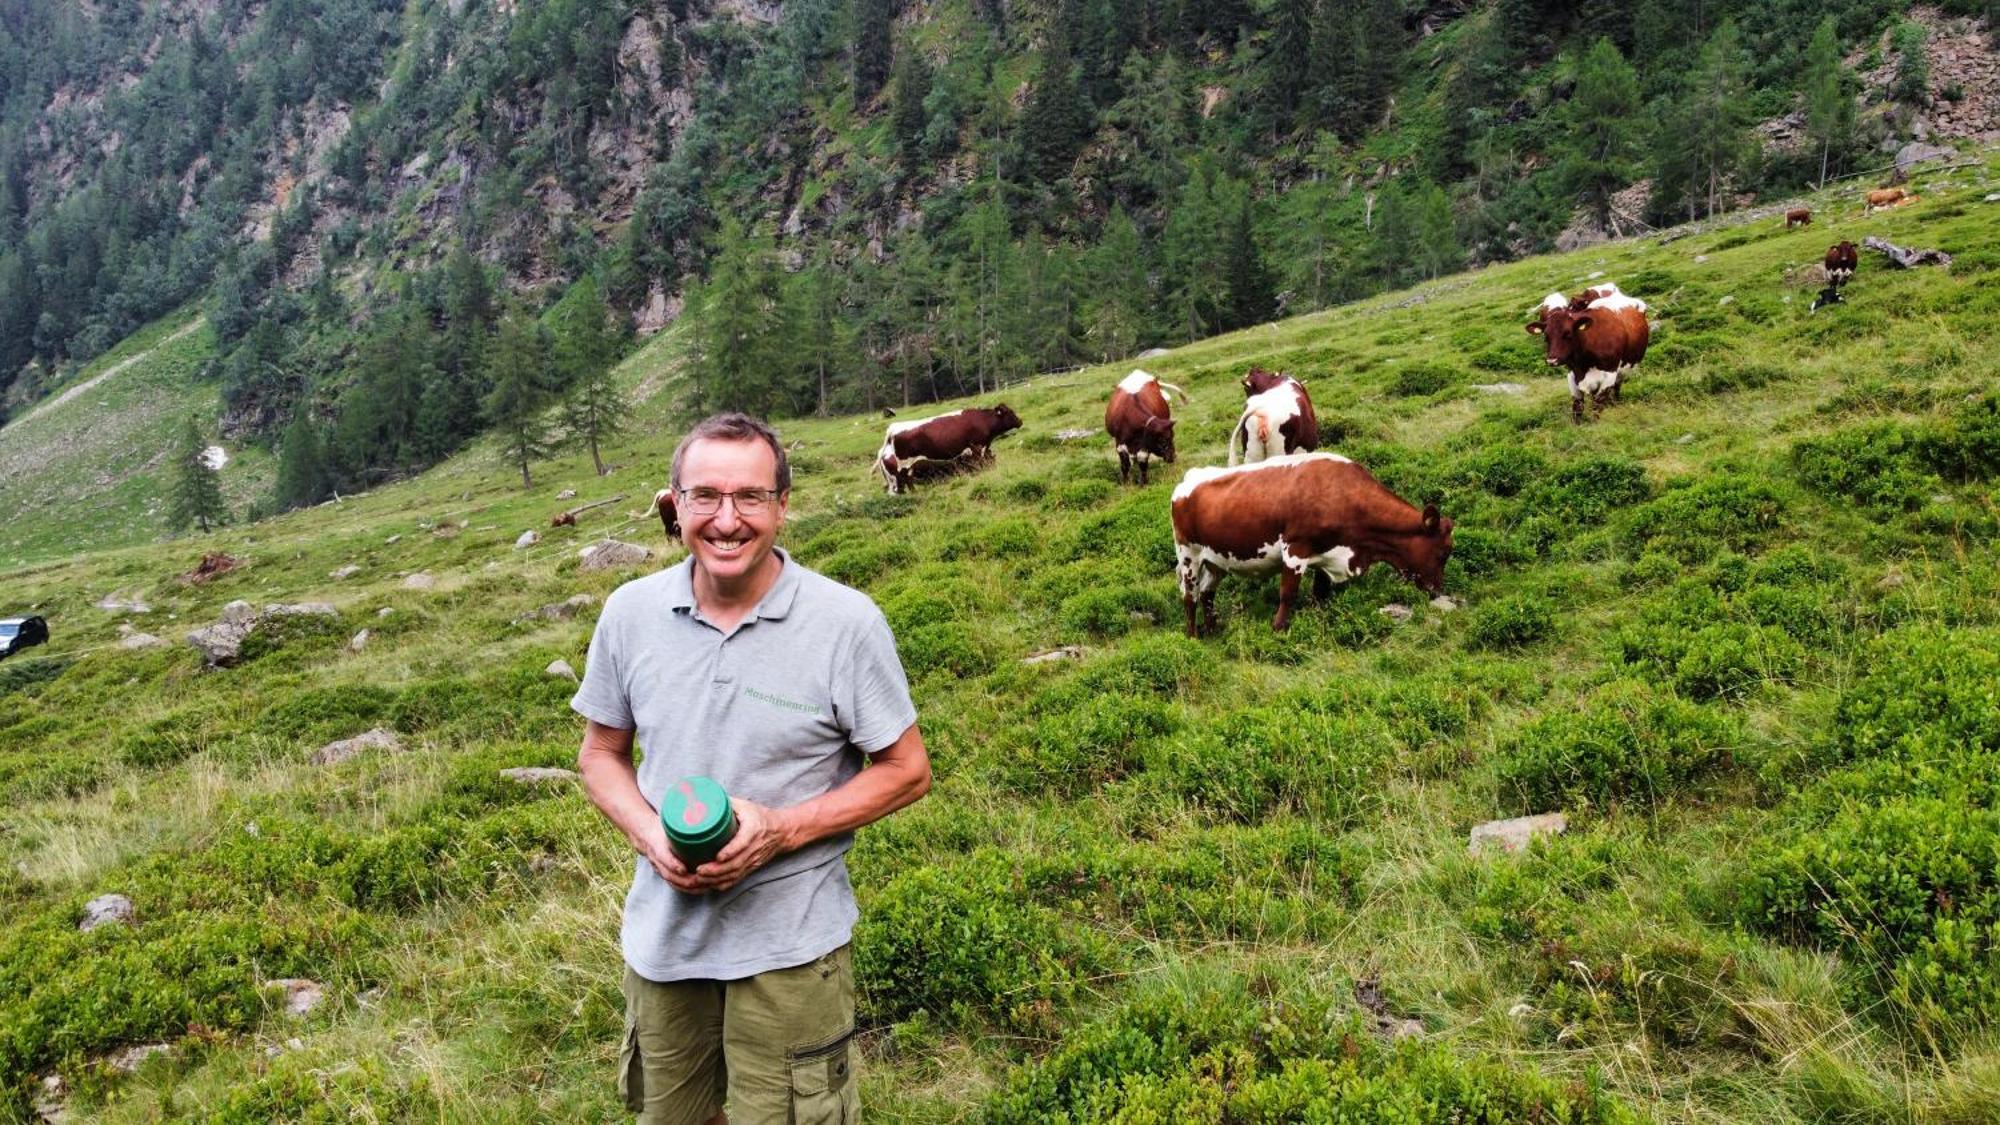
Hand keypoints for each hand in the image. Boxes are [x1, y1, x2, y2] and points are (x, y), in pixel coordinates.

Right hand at [635, 817, 701, 892]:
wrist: (645, 834)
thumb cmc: (662, 826)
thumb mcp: (668, 819)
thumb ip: (683, 816)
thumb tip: (702, 805)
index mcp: (657, 844)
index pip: (663, 857)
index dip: (673, 864)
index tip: (684, 869)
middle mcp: (657, 859)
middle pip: (670, 875)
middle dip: (688, 880)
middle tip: (704, 878)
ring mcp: (660, 868)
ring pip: (674, 883)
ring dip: (691, 887)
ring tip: (708, 886)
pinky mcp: (666, 873)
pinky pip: (676, 885)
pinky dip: (689, 889)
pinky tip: (704, 889)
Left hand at [676, 798, 793, 894]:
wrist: (781, 831)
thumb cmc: (759, 816)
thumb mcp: (744, 805)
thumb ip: (724, 803)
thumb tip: (700, 799)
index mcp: (754, 829)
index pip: (743, 842)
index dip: (731, 851)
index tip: (717, 856)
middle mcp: (754, 847)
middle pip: (736, 863)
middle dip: (716, 870)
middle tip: (698, 870)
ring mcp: (752, 860)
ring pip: (735, 874)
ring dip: (716, 879)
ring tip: (698, 878)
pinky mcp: (749, 868)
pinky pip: (735, 880)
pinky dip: (721, 884)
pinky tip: (708, 885)